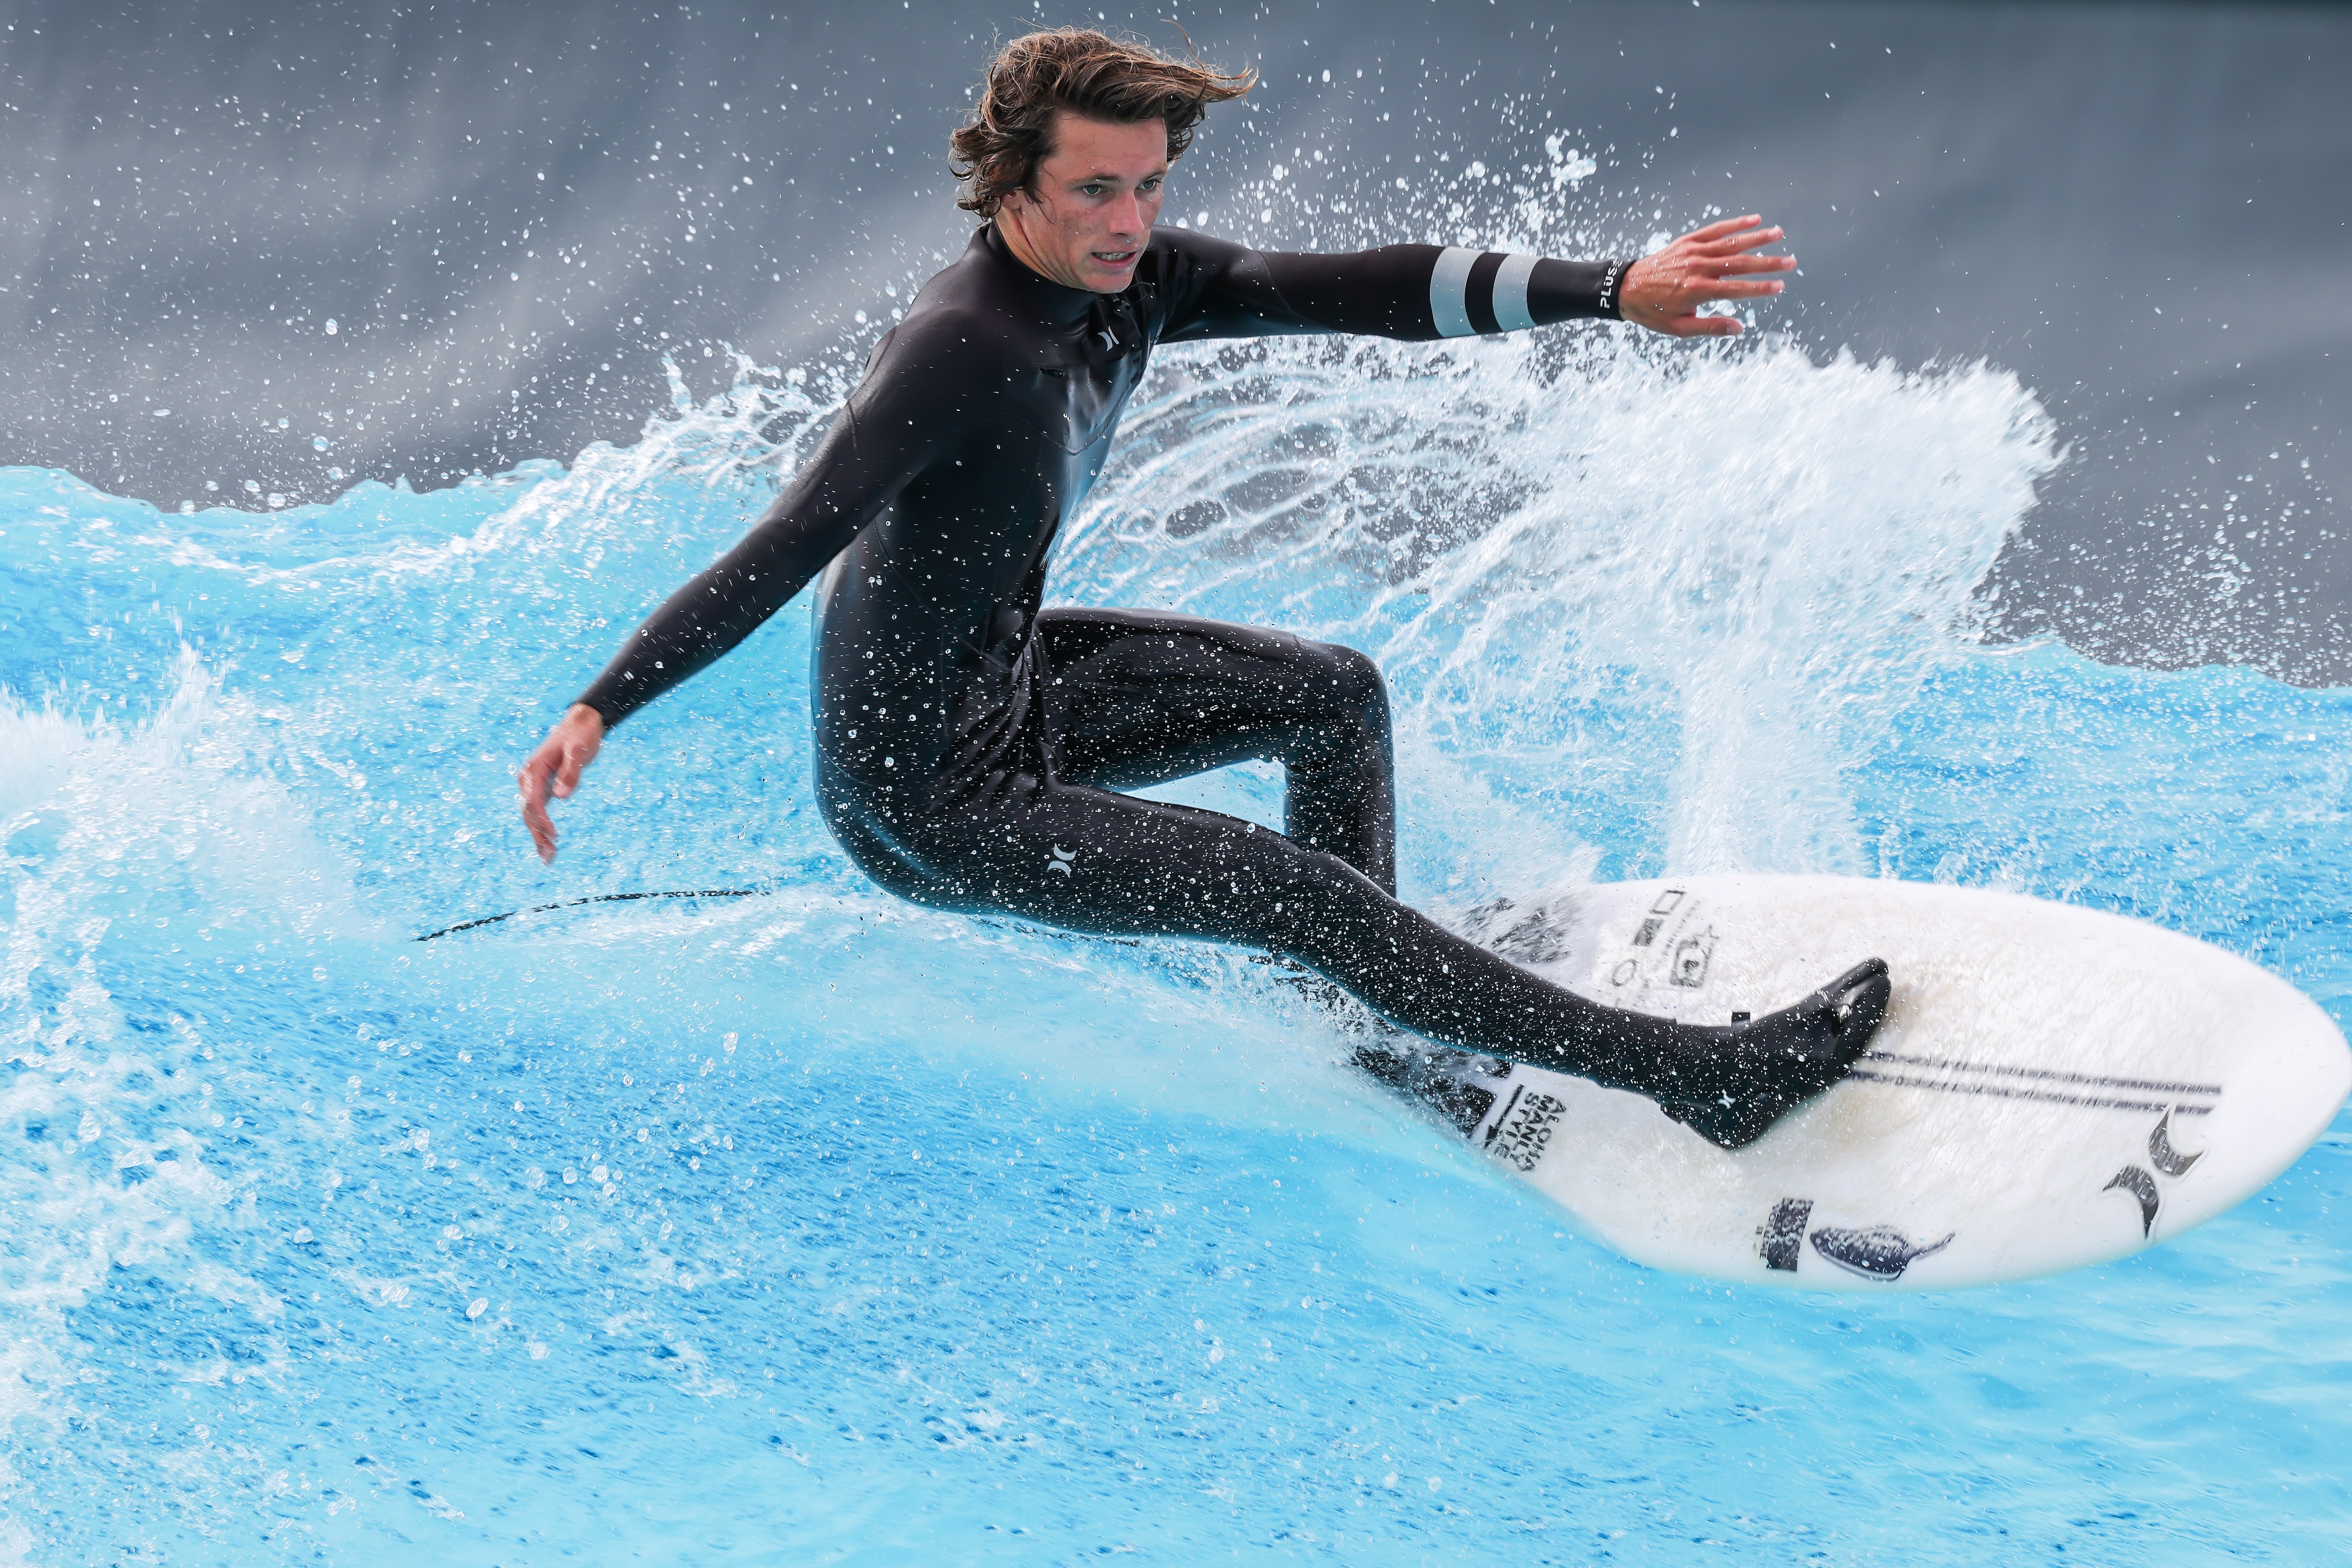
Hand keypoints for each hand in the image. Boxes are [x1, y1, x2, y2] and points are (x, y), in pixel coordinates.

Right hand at [518, 703, 605, 863]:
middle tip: (549, 857)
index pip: (533, 801)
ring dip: (538, 836)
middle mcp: (529, 778)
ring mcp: (534, 783)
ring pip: (531, 815)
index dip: (542, 821)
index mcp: (533, 769)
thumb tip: (560, 797)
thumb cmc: (581, 736)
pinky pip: (539, 811)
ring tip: (548, 859)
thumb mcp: (579, 752)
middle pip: (528, 812)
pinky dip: (542, 828)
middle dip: (537, 835)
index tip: (554, 836)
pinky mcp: (543, 787)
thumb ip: (571, 773)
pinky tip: (549, 845)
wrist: (581, 724)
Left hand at [1618, 214, 1794, 337]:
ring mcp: (1693, 252)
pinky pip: (1715, 230)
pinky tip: (1754, 220)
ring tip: (1779, 233)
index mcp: (1698, 290)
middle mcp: (1698, 268)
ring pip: (1731, 243)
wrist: (1625, 288)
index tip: (1780, 287)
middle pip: (1740, 263)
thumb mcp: (1679, 328)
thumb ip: (1710, 326)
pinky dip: (1735, 224)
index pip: (1737, 289)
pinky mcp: (1688, 241)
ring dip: (1757, 238)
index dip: (1760, 288)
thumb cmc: (1653, 311)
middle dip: (1768, 263)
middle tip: (1791, 262)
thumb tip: (1739, 328)